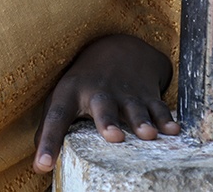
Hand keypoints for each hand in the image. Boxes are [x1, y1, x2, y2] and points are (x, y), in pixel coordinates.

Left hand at [32, 34, 177, 172]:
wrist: (117, 47)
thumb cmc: (83, 83)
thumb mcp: (61, 97)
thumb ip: (50, 128)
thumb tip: (39, 165)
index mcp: (70, 93)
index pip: (55, 118)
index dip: (48, 141)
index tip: (43, 165)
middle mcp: (97, 91)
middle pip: (101, 106)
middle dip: (107, 121)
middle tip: (113, 136)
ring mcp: (124, 91)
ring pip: (133, 107)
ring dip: (141, 121)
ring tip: (147, 135)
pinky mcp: (146, 93)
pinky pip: (157, 106)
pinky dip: (166, 119)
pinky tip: (173, 130)